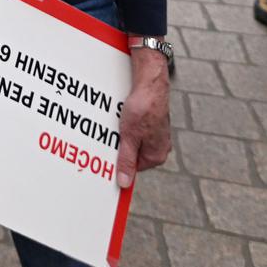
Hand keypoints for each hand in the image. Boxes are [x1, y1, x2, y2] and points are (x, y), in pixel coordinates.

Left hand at [116, 48, 170, 188]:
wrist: (151, 82)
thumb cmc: (143, 109)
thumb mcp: (130, 138)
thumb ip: (126, 161)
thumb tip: (124, 183)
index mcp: (156, 156)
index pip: (133, 169)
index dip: (119, 162)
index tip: (106, 157)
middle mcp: (160, 147)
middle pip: (133, 154)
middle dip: (120, 146)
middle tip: (110, 137)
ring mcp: (156, 134)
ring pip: (133, 140)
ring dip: (123, 135)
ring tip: (117, 125)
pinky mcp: (152, 122)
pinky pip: (136, 129)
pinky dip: (127, 125)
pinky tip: (122, 118)